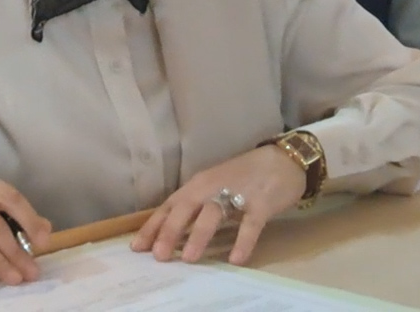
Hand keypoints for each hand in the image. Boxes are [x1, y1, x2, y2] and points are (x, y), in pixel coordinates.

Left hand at [131, 145, 305, 265]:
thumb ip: (195, 207)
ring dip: (199, 235)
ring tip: (188, 258)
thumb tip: (171, 233)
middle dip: (170, 231)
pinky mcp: (262, 203)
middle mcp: (213, 187)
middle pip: (185, 208)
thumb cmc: (243, 177)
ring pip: (213, 213)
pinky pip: (250, 224)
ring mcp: (237, 194)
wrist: (282, 160)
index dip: (153, 226)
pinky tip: (235, 259)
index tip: (137, 247)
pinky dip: (242, 241)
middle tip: (158, 256)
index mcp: (198, 185)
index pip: (169, 206)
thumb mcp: (213, 187)